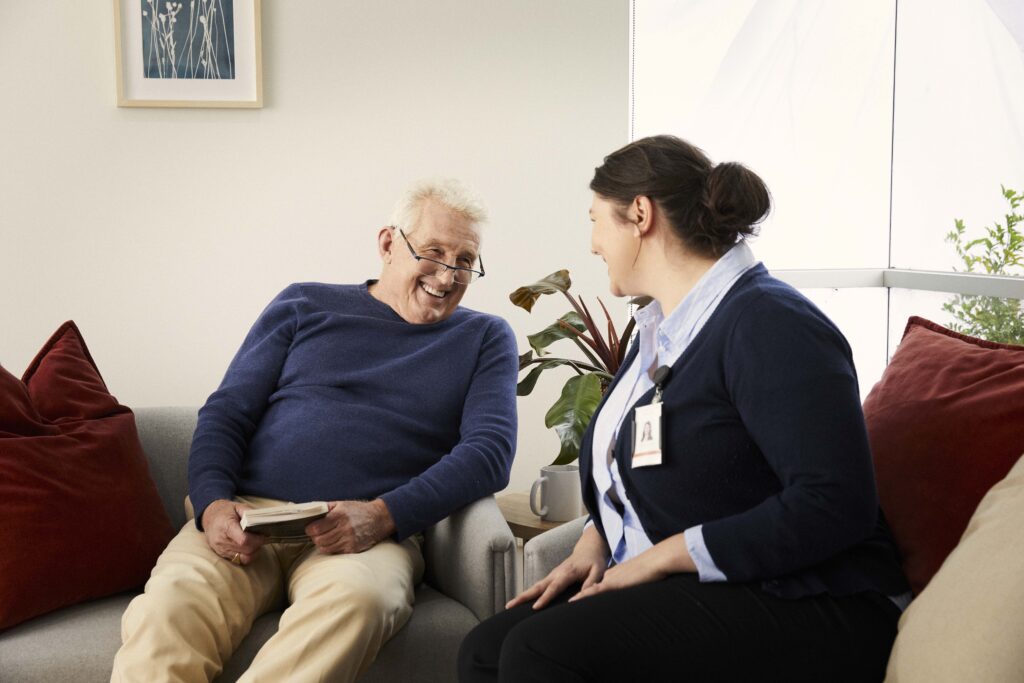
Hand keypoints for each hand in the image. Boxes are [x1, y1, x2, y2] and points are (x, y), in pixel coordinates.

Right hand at [201, 499, 265, 565]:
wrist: (209, 517)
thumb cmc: (225, 511)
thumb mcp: (238, 506)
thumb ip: (250, 513)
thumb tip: (263, 521)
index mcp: (226, 526)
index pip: (244, 540)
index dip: (257, 540)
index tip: (263, 535)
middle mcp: (221, 540)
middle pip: (246, 550)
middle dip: (257, 545)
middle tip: (262, 537)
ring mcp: (221, 549)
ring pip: (243, 558)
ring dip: (253, 552)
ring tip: (256, 542)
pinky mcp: (221, 555)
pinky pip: (238, 561)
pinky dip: (247, 556)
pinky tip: (249, 547)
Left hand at [305, 499, 395, 553]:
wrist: (379, 518)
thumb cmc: (358, 510)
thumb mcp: (342, 504)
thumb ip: (325, 507)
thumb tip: (309, 512)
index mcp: (339, 515)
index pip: (316, 528)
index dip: (309, 529)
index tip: (310, 529)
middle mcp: (344, 528)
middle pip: (319, 540)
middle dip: (315, 537)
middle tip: (318, 534)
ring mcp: (349, 540)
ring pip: (325, 548)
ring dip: (322, 544)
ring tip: (325, 538)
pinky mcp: (353, 549)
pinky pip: (335, 552)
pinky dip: (332, 548)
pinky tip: (335, 542)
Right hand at [506, 524, 609, 610]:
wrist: (588, 549)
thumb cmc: (594, 562)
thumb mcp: (598, 572)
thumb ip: (591, 584)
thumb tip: (580, 598)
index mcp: (567, 572)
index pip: (554, 587)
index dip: (545, 598)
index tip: (536, 608)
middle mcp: (556, 573)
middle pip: (538, 586)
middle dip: (524, 596)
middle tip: (510, 605)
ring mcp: (552, 574)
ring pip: (535, 586)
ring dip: (522, 596)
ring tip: (509, 606)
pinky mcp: (551, 577)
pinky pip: (539, 587)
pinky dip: (528, 594)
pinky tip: (521, 602)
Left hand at [568, 533, 692, 601]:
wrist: (656, 560)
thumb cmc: (653, 571)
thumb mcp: (640, 581)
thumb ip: (634, 587)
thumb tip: (636, 596)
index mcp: (614, 576)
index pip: (596, 588)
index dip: (585, 595)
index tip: (574, 602)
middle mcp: (608, 577)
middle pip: (589, 589)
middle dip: (576, 598)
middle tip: (562, 607)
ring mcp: (609, 579)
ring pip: (588, 591)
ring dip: (575, 599)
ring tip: (562, 607)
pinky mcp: (613, 583)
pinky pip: (595, 591)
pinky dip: (583, 597)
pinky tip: (573, 602)